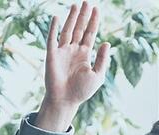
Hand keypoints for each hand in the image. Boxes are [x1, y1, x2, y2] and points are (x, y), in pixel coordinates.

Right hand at [35, 2, 110, 131]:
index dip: (94, 21)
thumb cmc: (81, 91)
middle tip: (87, 2)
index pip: (90, 33)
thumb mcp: (97, 76)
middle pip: (79, 28)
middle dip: (84, 16)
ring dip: (71, 18)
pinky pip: (52, 39)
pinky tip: (56, 17)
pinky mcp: (52, 55)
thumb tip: (106, 43)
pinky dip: (53, 28)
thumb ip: (102, 60)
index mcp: (85, 54)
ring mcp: (62, 52)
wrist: (65, 100)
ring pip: (67, 30)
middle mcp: (73, 50)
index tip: (97, 9)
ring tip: (76, 5)